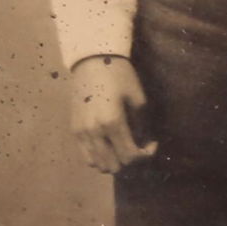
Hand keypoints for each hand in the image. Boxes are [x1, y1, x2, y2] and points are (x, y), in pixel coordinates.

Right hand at [69, 55, 157, 173]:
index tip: (152, 144)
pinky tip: (109, 146)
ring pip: (98, 165)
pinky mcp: (74, 130)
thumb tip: (144, 143)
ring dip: (114, 161)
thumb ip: (141, 125)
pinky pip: (86, 156)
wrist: (91, 59)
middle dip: (130, 160)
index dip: (145, 155)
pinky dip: (99, 158)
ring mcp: (81, 132)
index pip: (130, 156)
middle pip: (114, 165)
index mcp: (112, 122)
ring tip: (122, 148)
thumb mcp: (137, 98)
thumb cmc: (119, 75)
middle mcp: (94, 131)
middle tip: (138, 146)